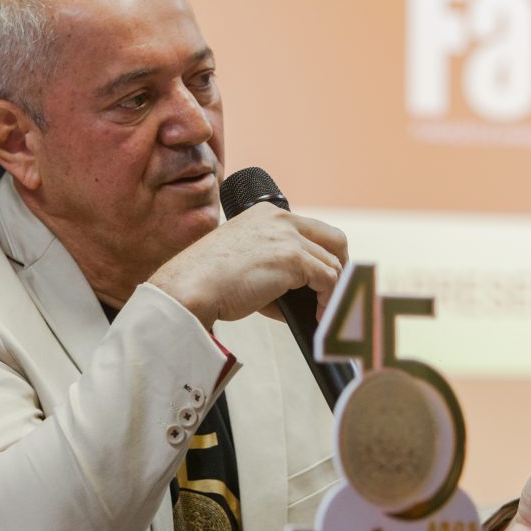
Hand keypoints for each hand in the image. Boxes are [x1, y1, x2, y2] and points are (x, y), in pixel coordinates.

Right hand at [148, 203, 347, 328]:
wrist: (190, 286)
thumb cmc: (208, 280)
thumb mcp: (245, 261)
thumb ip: (275, 267)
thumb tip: (304, 296)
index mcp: (265, 214)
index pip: (310, 229)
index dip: (321, 255)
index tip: (322, 278)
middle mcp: (280, 219)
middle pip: (334, 238)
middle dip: (340, 265)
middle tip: (335, 292)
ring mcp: (288, 237)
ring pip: (333, 264)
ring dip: (333, 292)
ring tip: (324, 313)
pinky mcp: (293, 259)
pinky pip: (328, 280)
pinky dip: (329, 301)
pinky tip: (319, 316)